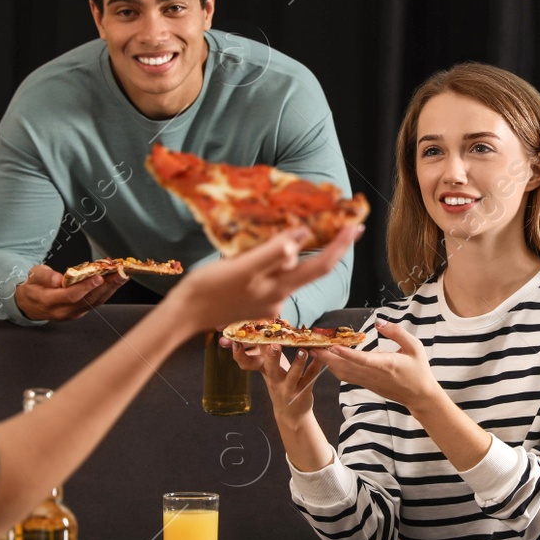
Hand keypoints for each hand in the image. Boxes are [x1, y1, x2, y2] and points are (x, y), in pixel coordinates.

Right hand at [14, 264, 127, 321]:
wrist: (29, 304)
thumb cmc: (32, 286)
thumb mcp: (32, 276)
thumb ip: (44, 277)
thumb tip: (57, 279)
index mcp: (48, 301)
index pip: (70, 296)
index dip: (86, 287)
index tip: (99, 277)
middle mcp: (62, 311)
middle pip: (88, 300)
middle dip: (106, 286)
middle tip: (120, 273)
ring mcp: (72, 314)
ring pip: (94, 302)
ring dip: (110, 289)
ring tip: (122, 275)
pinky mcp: (79, 313)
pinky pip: (94, 303)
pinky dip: (106, 291)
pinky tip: (114, 281)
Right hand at [170, 224, 361, 331]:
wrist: (184, 314)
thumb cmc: (208, 288)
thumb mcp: (241, 267)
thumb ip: (272, 253)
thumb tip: (303, 236)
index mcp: (278, 288)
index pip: (321, 266)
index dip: (340, 246)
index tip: (355, 226)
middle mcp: (279, 298)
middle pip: (312, 270)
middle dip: (330, 247)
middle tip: (347, 225)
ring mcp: (267, 302)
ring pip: (289, 272)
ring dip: (297, 254)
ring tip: (296, 230)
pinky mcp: (255, 303)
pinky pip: (272, 277)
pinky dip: (275, 263)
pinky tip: (261, 254)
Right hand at [229, 339, 325, 425]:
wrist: (291, 416)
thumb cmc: (281, 387)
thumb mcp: (270, 374)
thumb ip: (266, 356)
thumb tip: (262, 333)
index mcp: (267, 374)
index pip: (256, 360)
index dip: (245, 352)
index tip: (249, 338)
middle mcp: (276, 381)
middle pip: (271, 369)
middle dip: (272, 357)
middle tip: (275, 345)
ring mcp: (289, 388)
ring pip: (293, 375)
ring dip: (298, 363)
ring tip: (303, 350)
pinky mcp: (303, 393)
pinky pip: (310, 378)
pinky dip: (316, 366)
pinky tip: (321, 357)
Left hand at [316, 318, 438, 409]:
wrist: (419, 396)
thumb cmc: (419, 370)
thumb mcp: (415, 347)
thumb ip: (397, 333)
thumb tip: (379, 322)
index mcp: (387, 365)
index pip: (363, 359)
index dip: (346, 354)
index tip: (332, 347)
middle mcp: (374, 374)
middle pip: (345, 367)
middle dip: (326, 357)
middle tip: (311, 345)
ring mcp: (368, 381)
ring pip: (342, 373)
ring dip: (327, 362)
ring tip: (314, 350)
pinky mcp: (366, 384)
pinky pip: (346, 377)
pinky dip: (334, 368)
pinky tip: (326, 360)